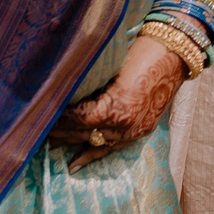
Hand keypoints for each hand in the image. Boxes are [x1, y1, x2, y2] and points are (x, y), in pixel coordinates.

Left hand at [49, 36, 185, 169]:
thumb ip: (88, 82)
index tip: (42, 114)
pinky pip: (113, 147)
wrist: (177, 51)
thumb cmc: (142, 50)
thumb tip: (61, 89)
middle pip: (84, 133)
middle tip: (37, 130)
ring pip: (96, 142)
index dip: (58, 117)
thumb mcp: (111, 65)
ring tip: (50, 143)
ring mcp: (135, 131)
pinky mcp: (142, 130)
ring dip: (72, 142)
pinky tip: (76, 164)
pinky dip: (93, 154)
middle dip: (60, 131)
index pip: (78, 119)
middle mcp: (126, 125)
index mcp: (117, 108)